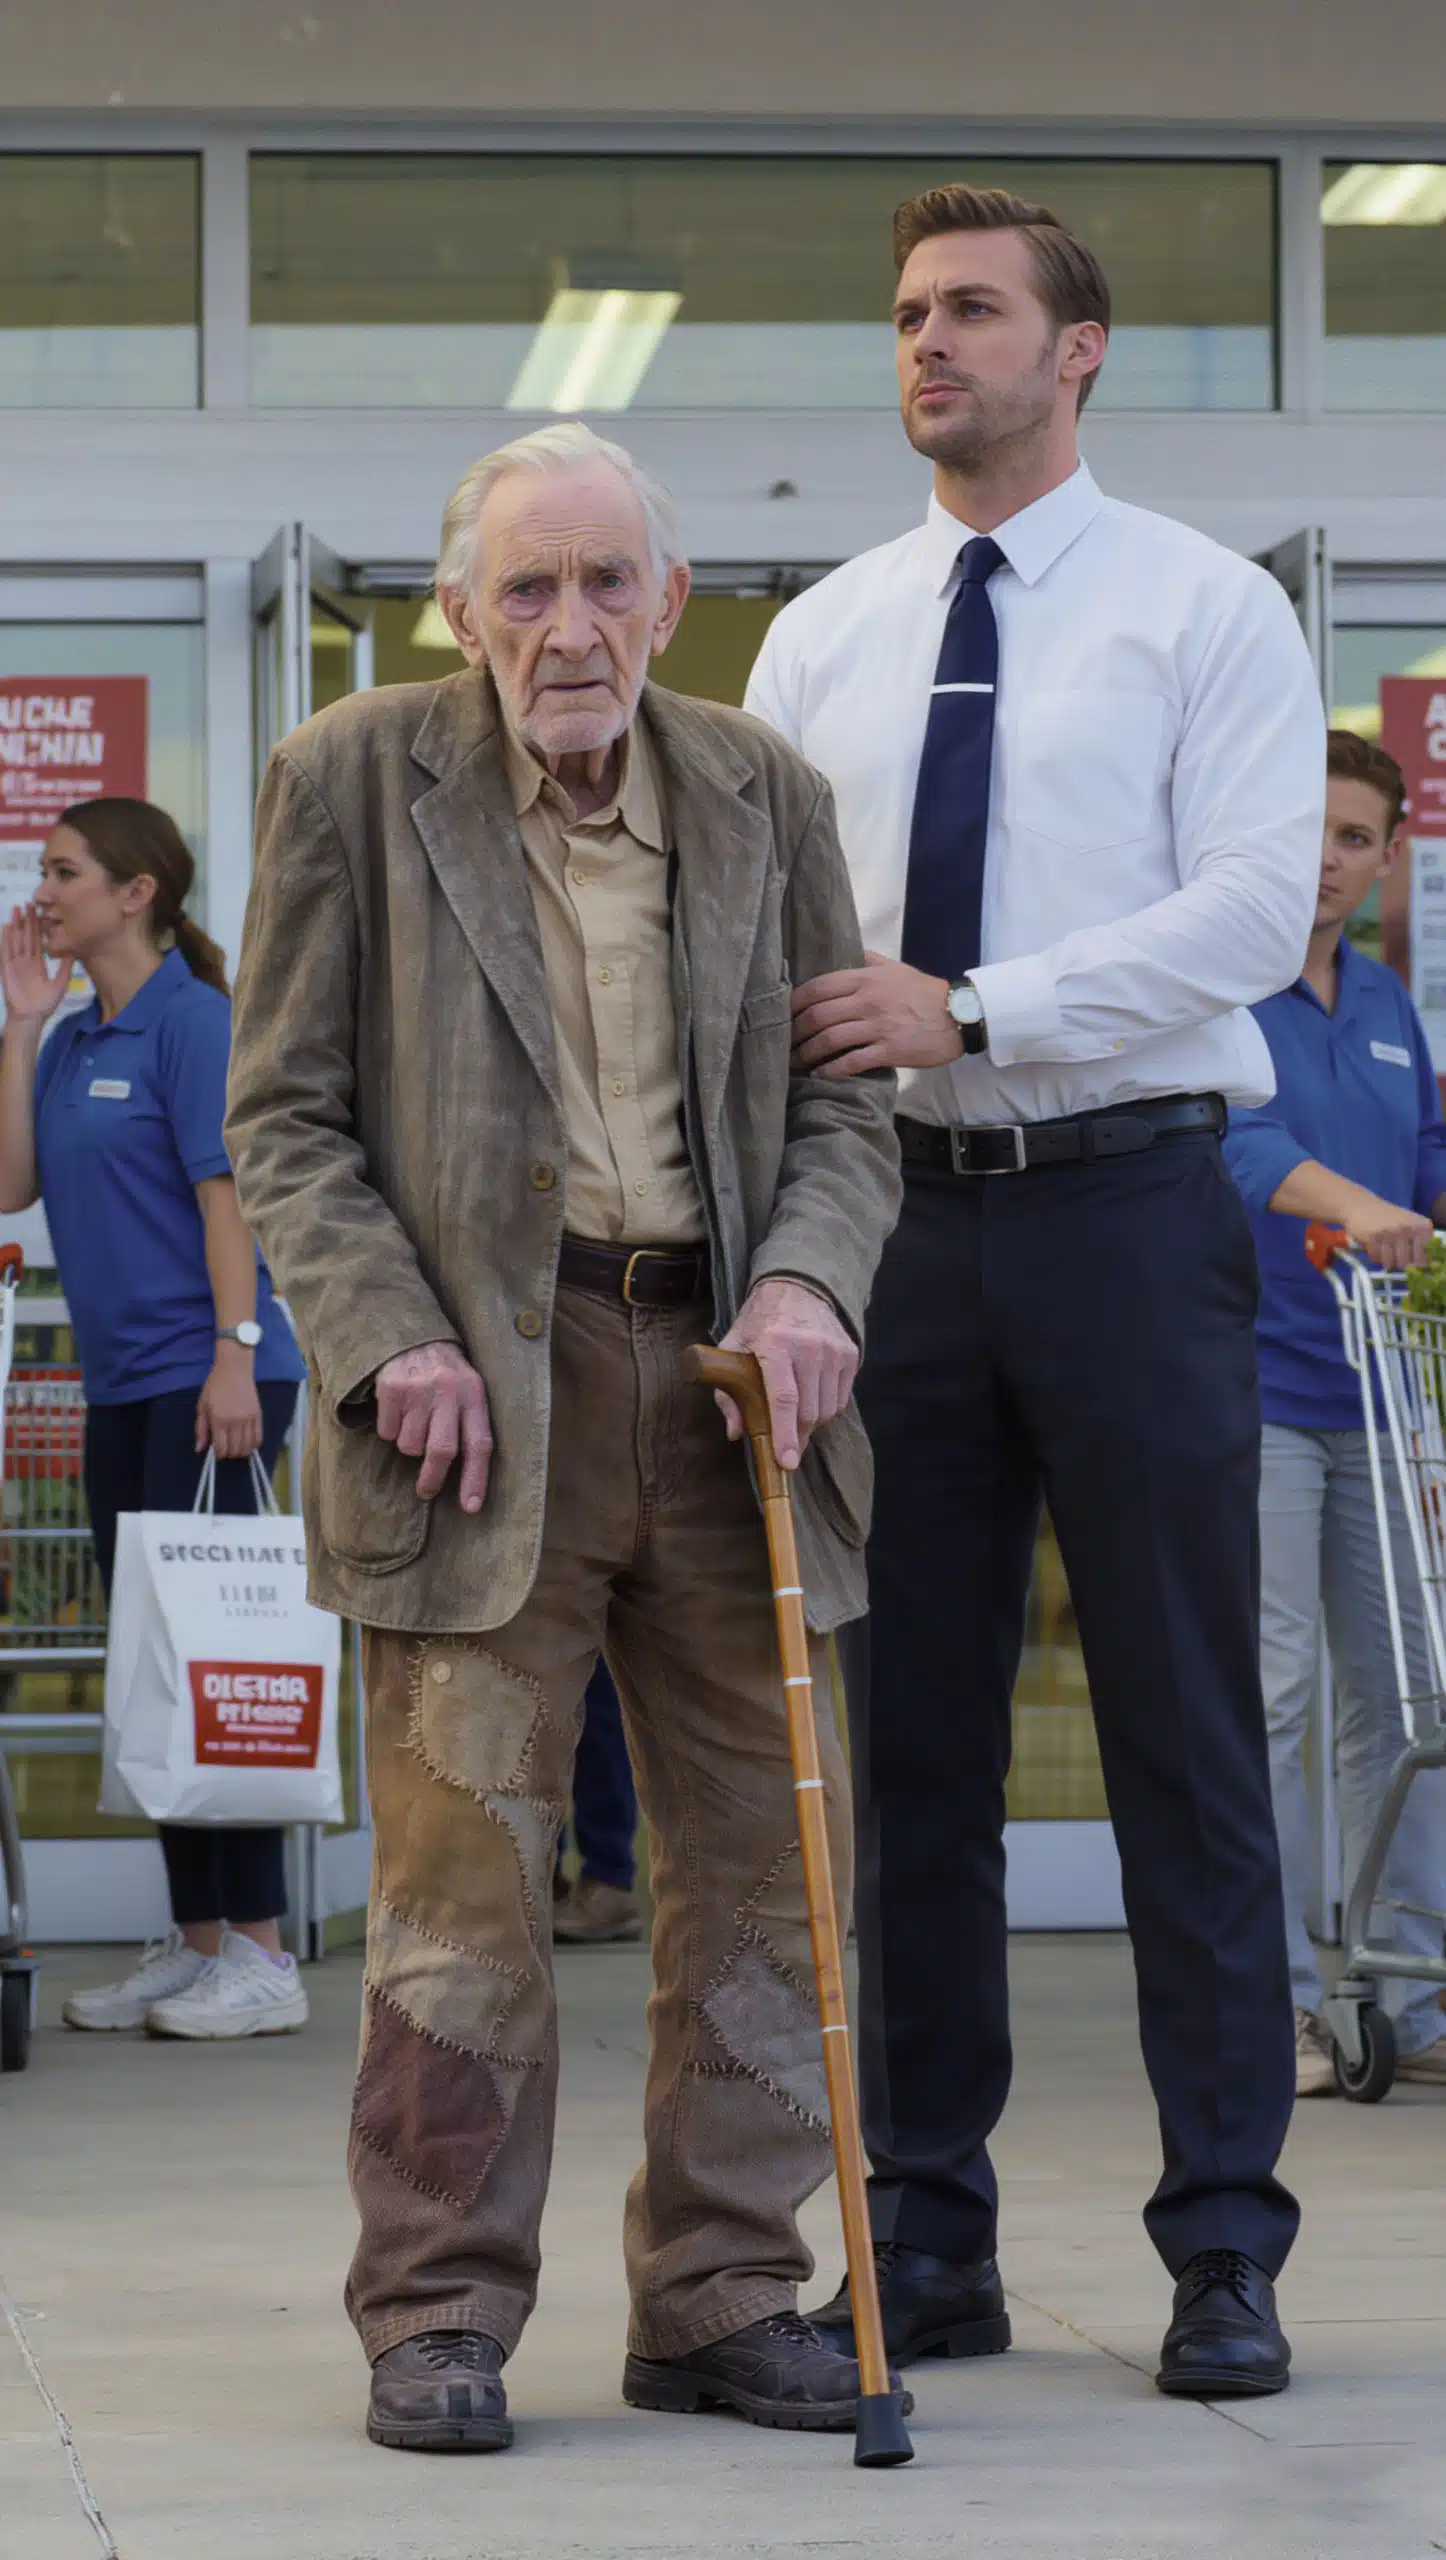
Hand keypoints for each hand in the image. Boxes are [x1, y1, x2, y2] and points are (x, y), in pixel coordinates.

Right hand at [1, 904, 70, 1026]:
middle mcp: (26, 961)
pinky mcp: (8, 969)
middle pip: (26, 936)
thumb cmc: (45, 1004)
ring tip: (16, 910)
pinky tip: (6, 928)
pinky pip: (6, 952)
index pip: (37, 941)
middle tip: (28, 903)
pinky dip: (6, 940)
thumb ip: (66, 967)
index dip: (38, 927)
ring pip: (16, 940)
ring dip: (15, 925)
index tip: (40, 912)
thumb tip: (74, 952)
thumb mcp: (60, 983)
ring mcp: (16, 964)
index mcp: (38, 963)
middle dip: (27, 920)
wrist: (31, 1017)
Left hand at [195, 1351, 263, 1461]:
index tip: (217, 1452)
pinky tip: (248, 1443)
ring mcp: (248, 1419)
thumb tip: (199, 1449)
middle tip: (226, 1449)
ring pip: (248, 1446)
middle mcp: (235, 1421)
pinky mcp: (258, 1415)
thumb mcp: (202, 1406)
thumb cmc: (215, 1386)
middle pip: (235, 1450)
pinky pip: (259, 1437)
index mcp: (218, 1419)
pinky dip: (253, 1445)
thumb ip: (201, 1429)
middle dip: (230, 1454)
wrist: (234, 1369)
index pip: (222, 1448)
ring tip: (236, 1447)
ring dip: (241, 1451)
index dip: (219, 1455)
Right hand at [374, 1340, 492, 1510]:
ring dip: (408, 1444)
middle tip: (426, 1491)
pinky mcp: (391, 1387)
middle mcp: (448, 1390)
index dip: (476, 1478)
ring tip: (413, 1422)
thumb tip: (469, 1480)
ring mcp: (418, 1388)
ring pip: (409, 1445)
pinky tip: (398, 1410)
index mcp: (473, 1394)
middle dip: (432, 1478)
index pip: (479, 1443)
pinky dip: (390, 1429)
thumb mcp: (468, 1389)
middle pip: (441, 1450)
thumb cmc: (446, 1375)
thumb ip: (470, 1424)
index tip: (470, 1507)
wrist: (412, 1336)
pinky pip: (387, 1431)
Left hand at [715, 1279, 857, 1469]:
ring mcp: (834, 1350)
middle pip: (809, 1411)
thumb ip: (728, 1393)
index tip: (787, 1462)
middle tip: (785, 1443)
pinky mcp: (850, 1353)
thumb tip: (736, 1432)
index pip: (784, 1399)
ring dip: (811, 1422)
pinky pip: (841, 1399)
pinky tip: (811, 1395)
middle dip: (796, 1435)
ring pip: (827, 1409)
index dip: (785, 1435)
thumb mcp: (732, 1349)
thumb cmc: (758, 1323)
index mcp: (775, 1344)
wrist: (796, 1288)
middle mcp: (809, 1346)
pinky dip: (826, 1407)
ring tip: (795, 1413)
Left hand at [791, 950, 964, 1078]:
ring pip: (830, 1040)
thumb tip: (845, 952)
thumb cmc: (925, 992)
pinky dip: (831, 1070)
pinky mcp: (890, 1050)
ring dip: (807, 1053)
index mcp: (867, 978)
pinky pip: (852, 1061)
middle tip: (784, 1043)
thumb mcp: (896, 968)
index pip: (819, 987)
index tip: (782, 1014)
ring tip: (795, 1062)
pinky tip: (820, 1075)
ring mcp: (879, 1026)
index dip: (794, 1003)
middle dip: (795, 1032)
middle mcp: (869, 1000)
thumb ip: (868, 959)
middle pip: (818, 1015)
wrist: (960, 1015)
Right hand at [1339, 1186, 1433, 1271]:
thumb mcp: (1410, 1226)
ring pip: (1391, 1263)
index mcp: (1422, 1227)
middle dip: (1397, 1261)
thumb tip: (1421, 1267)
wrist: (1361, 1205)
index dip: (1413, 1261)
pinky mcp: (1373, 1237)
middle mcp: (1408, 1228)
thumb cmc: (1388, 1219)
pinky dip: (1373, 1255)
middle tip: (1391, 1249)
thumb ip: (1420, 1245)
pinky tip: (1372, 1243)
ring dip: (1384, 1259)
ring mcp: (1391, 1233)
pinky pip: (1376, 1259)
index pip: (1423, 1259)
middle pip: (1406, 1264)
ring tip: (1381, 1245)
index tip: (1406, 1254)